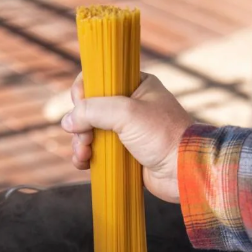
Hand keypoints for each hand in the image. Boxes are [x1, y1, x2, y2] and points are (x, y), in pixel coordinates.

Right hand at [61, 72, 192, 202]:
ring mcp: (128, 133)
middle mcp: (131, 108)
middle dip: (80, 124)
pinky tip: (84, 164)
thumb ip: (92, 110)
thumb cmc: (162, 136)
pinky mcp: (126, 156)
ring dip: (80, 143)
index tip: (78, 104)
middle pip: (91, 109)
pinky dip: (88, 158)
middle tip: (84, 139)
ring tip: (83, 155)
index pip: (99, 79)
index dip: (83, 91)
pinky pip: (99, 153)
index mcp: (137, 86)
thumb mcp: (126, 112)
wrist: (184, 172)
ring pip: (91, 133)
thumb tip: (67, 121)